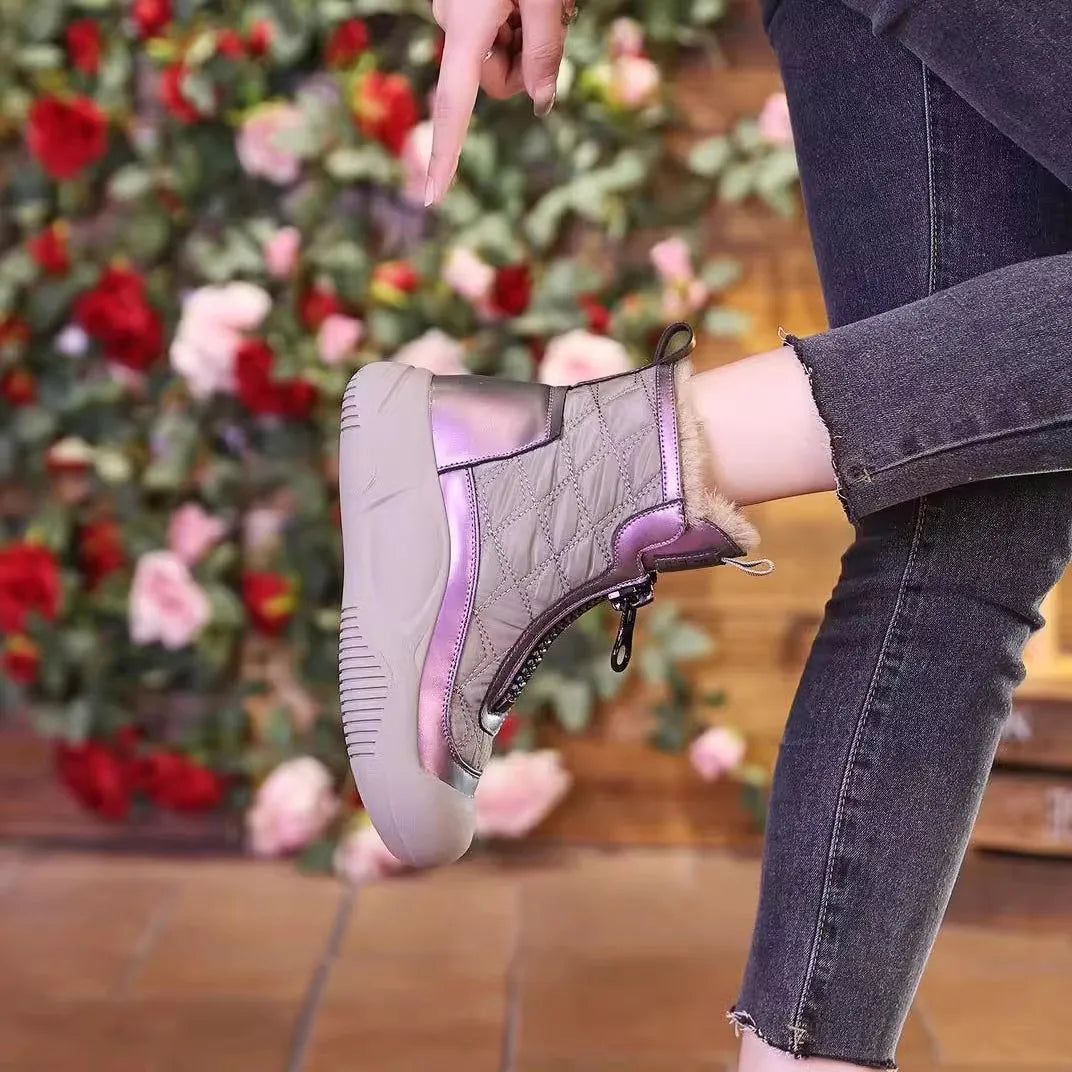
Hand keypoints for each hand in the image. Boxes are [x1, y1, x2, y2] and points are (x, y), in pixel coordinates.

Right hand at [426, 0, 569, 204]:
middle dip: (526, 64)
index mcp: (466, 27)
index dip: (444, 156)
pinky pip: (494, 33)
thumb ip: (545, 50)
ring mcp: (454, 11)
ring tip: (533, 0)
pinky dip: (516, 21)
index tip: (432, 198)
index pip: (453, 107)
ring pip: (497, 59)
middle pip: (495, 82)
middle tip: (547, 15)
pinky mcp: (463, 3)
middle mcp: (450, 22)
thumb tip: (541, 102)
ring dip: (524, 39)